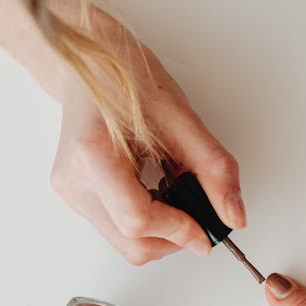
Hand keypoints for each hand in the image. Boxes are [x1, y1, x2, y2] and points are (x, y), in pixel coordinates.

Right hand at [50, 5, 243, 264]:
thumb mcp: (181, 118)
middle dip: (174, 237)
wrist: (90, 62)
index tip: (206, 229)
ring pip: (125, 244)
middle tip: (198, 213)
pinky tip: (155, 190)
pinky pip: (118, 229)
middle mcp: (74, 180)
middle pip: (132, 243)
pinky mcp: (76, 197)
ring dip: (162, 231)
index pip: (138, 220)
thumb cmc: (127, 77)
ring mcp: (71, 192)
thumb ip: (213, 170)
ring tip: (174, 191)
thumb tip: (233, 214)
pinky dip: (147, 221)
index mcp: (92, 154)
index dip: (179, 230)